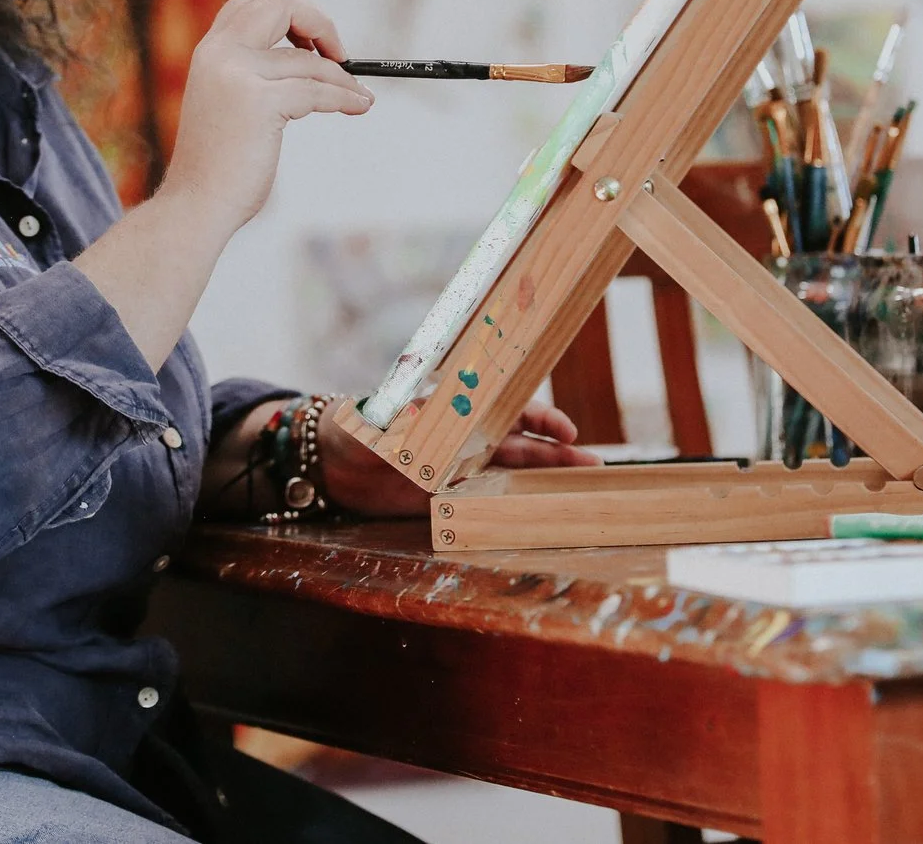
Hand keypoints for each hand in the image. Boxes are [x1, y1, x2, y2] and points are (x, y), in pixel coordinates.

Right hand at [158, 0, 371, 234]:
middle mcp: (219, 53)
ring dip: (343, 77)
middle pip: (280, 3)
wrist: (196, 204)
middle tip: (339, 54)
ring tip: (359, 94)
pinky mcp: (259, 102)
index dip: (294, 9)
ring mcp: (237, 75)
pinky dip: (346, 97)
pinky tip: (358, 106)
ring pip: (308, 60)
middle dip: (319, 22)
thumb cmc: (218, 162)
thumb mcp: (225, 100)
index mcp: (210, 50)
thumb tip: (309, 55)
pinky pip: (318, 90)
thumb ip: (249, 70)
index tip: (313, 40)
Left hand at [316, 398, 599, 517]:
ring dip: (544, 480)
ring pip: (512, 473)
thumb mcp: (377, 428)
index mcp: (455, 410)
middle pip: (521, 444)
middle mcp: (464, 438)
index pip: (507, 407)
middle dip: (558, 453)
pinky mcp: (446, 498)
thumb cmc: (354, 430)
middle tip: (593, 465)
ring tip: (579, 490)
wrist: (329, 463)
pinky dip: (512, 508)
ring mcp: (458, 469)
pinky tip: (537, 516)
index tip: (566, 430)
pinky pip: (487, 502)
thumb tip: (417, 435)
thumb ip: (399, 432)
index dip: (540, 418)